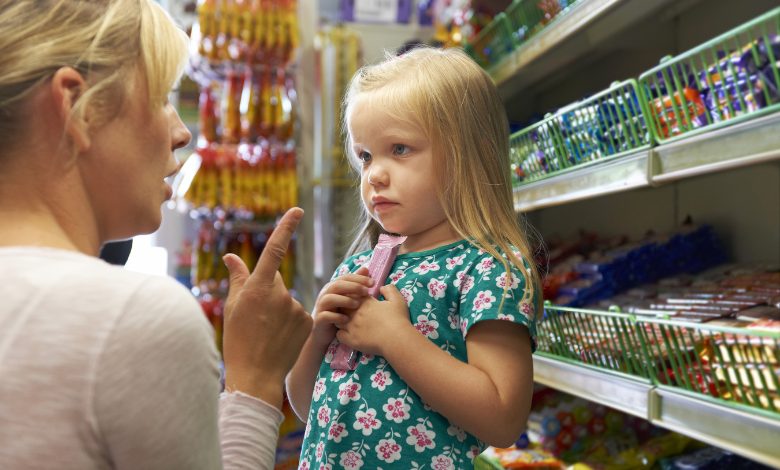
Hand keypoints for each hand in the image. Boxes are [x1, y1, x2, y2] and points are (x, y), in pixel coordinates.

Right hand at [221, 207, 311, 408]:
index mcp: (258, 288)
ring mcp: (296, 308)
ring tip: (266, 333)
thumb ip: (237, 278)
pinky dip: (290, 323)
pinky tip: (280, 339)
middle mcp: (280, 294)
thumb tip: (230, 256)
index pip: (274, 250)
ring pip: (286, 300)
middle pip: (275, 281)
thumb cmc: (237, 341)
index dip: (286, 228)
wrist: (256, 376)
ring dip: (278, 311)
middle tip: (255, 318)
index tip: (297, 210)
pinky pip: (298, 315)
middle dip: (266, 292)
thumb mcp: (232, 307)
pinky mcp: (308, 322)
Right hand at [311, 266, 371, 349]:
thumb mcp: (349, 297)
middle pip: (337, 285)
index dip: (359, 278)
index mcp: (333, 287)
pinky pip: (326, 316)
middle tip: (367, 291)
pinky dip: (336, 317)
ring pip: (330, 298)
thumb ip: (356, 283)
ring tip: (357, 304)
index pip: (346, 277)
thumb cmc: (340, 313)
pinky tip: (347, 320)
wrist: (325, 334)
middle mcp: (325, 294)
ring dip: (345, 300)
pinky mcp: (319, 319)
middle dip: (353, 287)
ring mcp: (321, 306)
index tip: (373, 282)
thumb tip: (366, 269)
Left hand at [337, 284, 412, 356]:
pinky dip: (341, 334)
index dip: (353, 297)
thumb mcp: (397, 300)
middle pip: (342, 306)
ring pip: (338, 320)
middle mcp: (355, 312)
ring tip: (348, 323)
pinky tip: (348, 335)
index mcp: (365, 303)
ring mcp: (351, 326)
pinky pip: (339, 335)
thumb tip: (382, 287)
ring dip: (341, 320)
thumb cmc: (398, 319)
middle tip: (351, 312)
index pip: (352, 295)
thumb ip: (389, 290)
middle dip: (345, 307)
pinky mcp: (351, 339)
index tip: (358, 301)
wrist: (397, 339)